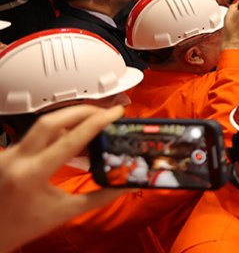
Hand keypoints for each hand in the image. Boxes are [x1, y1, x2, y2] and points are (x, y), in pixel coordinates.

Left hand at [0, 105, 127, 252]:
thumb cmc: (25, 226)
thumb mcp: (66, 212)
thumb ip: (100, 197)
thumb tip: (126, 185)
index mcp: (33, 174)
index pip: (69, 139)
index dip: (96, 122)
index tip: (114, 113)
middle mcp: (16, 159)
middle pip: (50, 121)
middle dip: (80, 111)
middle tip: (103, 112)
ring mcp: (8, 154)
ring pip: (41, 126)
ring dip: (69, 120)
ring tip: (92, 123)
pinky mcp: (7, 153)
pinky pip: (35, 136)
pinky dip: (57, 133)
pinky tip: (72, 138)